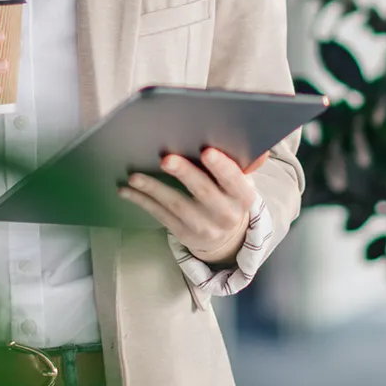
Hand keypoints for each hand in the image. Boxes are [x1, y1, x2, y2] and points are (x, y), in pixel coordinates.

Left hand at [118, 148, 265, 264]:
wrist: (228, 236)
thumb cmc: (230, 195)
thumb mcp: (241, 182)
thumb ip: (244, 164)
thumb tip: (258, 149)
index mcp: (243, 196)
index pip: (235, 181)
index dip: (222, 167)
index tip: (207, 151)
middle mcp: (225, 214)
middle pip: (204, 192)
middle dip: (185, 173)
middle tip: (166, 158)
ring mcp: (203, 227)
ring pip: (177, 205)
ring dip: (154, 188)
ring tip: (135, 176)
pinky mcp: (183, 234)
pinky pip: (160, 215)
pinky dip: (142, 201)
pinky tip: (127, 189)